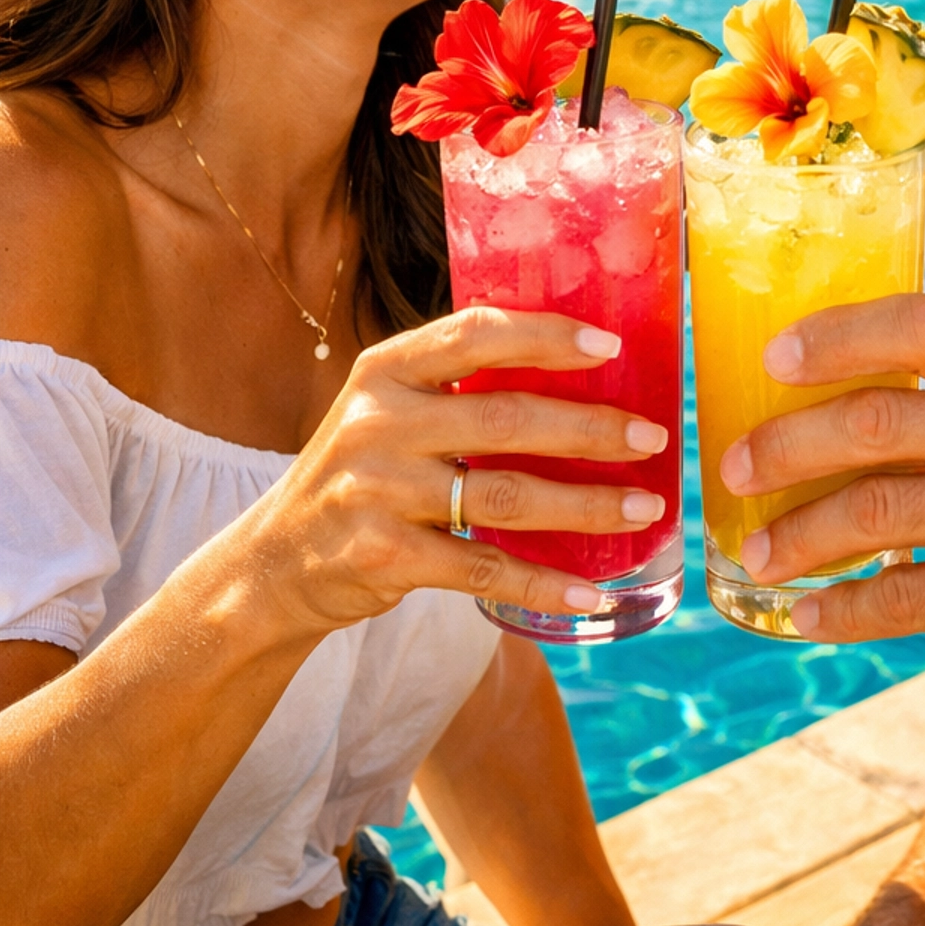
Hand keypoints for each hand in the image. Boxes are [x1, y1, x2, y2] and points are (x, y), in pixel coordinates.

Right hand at [247, 307, 668, 635]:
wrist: (273, 562)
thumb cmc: (359, 474)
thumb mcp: (386, 410)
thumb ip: (453, 386)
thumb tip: (578, 370)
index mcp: (386, 370)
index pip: (476, 333)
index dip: (546, 335)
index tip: (611, 345)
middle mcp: (380, 422)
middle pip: (505, 419)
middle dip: (590, 428)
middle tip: (651, 436)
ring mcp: (380, 492)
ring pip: (506, 497)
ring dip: (586, 506)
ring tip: (645, 508)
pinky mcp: (385, 557)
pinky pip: (483, 570)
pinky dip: (544, 584)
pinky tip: (592, 592)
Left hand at [721, 294, 924, 709]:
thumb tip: (815, 395)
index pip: (924, 323)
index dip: (840, 335)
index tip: (773, 359)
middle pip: (880, 419)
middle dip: (787, 446)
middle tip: (733, 468)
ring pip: (878, 511)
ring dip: (799, 536)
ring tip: (756, 553)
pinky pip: (903, 597)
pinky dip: (841, 609)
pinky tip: (805, 615)